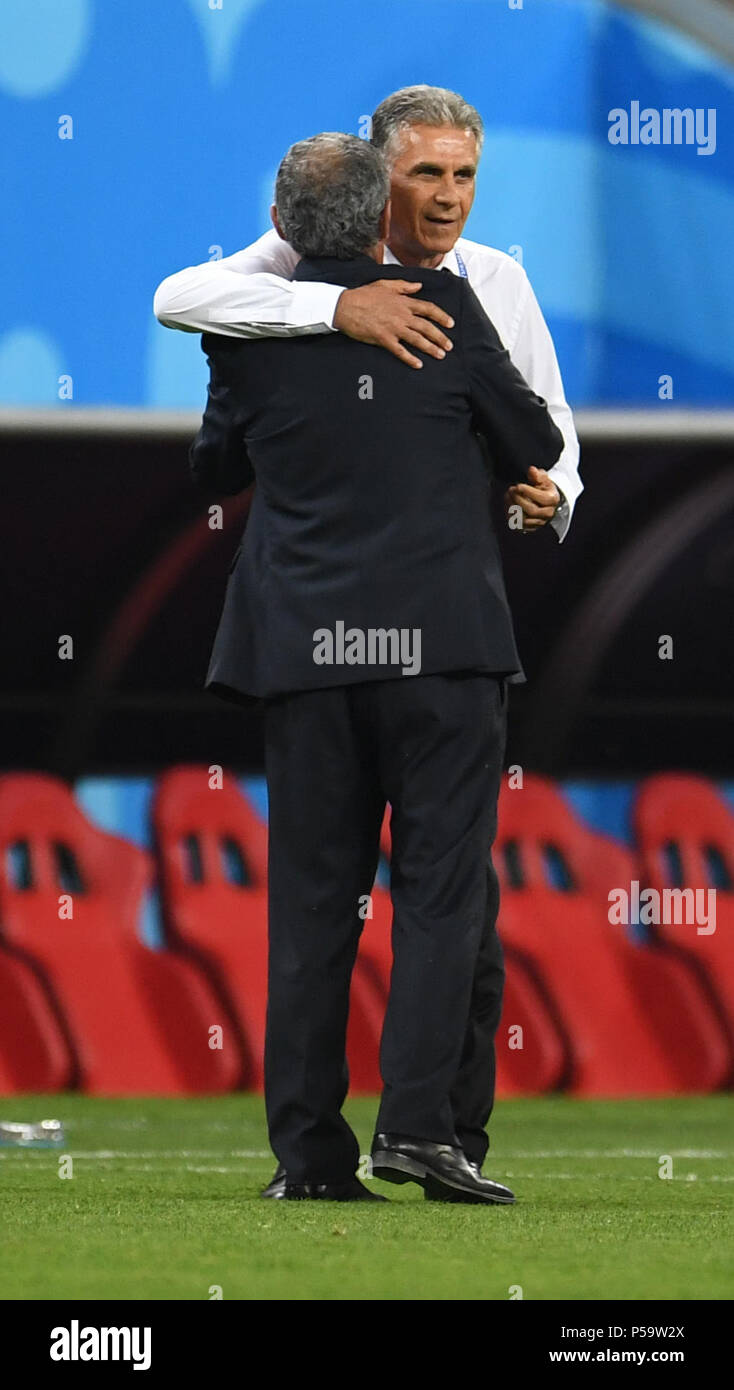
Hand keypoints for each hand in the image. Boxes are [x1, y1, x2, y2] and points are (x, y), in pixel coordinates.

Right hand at [333, 280, 453, 368]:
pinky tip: (418, 365)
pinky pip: (400, 351)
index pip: (428, 309)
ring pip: (417, 339)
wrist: (345, 306)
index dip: (442, 316)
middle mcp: (401, 315)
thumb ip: (404, 286)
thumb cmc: (363, 295)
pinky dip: (410, 359)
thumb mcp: (385, 284)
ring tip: (440, 355)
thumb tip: (419, 286)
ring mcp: (393, 328)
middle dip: (440, 337)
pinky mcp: (383, 339)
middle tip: (449, 346)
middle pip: (426, 327)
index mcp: (403, 302)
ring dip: (430, 348)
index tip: (450, 324)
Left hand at [505, 467, 560, 531]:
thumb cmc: (543, 488)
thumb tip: (532, 470)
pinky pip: (518, 525)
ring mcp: (539, 522)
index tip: (518, 486)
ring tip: (508, 497)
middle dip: (518, 500)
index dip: (528, 492)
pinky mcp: (530, 528)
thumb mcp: (542, 478)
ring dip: (513, 508)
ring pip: (524, 519)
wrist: (544, 501)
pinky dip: (510, 516)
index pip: (541, 498)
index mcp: (552, 500)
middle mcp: (547, 513)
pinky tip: (508, 506)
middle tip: (511, 490)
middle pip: (532, 510)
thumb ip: (537, 474)